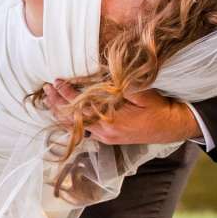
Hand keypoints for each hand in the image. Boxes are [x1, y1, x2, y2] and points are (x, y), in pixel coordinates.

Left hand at [40, 82, 203, 146]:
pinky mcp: (108, 138)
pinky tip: (65, 112)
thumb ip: (119, 88)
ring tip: (50, 99)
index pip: (80, 105)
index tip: (57, 80)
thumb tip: (99, 79)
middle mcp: (104, 132)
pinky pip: (84, 129)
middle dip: (57, 103)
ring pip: (75, 126)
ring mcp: (105, 137)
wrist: (171, 126)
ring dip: (61, 112)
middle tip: (46, 89)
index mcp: (111, 119)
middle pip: (72, 118)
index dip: (66, 92)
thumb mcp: (141, 92)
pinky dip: (72, 120)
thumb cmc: (158, 106)